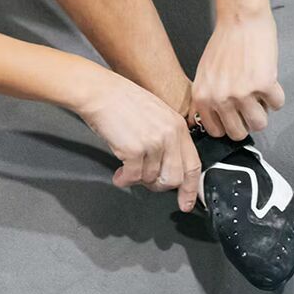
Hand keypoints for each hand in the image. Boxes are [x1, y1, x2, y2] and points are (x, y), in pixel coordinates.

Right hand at [72, 70, 204, 211]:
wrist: (100, 92)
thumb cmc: (122, 101)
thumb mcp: (157, 114)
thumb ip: (168, 138)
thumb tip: (167, 166)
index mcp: (178, 126)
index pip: (193, 165)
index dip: (190, 188)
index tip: (186, 202)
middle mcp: (170, 135)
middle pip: (174, 178)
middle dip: (159, 186)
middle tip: (146, 182)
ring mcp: (153, 143)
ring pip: (151, 179)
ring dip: (137, 179)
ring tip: (126, 170)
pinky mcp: (134, 150)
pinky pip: (132, 177)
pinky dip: (124, 180)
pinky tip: (118, 174)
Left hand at [189, 10, 285, 139]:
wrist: (240, 19)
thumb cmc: (224, 43)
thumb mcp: (205, 75)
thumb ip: (208, 99)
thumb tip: (214, 123)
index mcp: (203, 97)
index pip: (217, 132)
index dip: (229, 125)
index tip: (235, 117)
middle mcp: (220, 99)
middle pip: (239, 133)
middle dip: (247, 122)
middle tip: (251, 107)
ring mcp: (242, 93)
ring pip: (260, 124)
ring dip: (264, 112)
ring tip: (260, 95)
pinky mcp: (264, 84)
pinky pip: (277, 104)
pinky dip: (276, 95)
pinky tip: (269, 80)